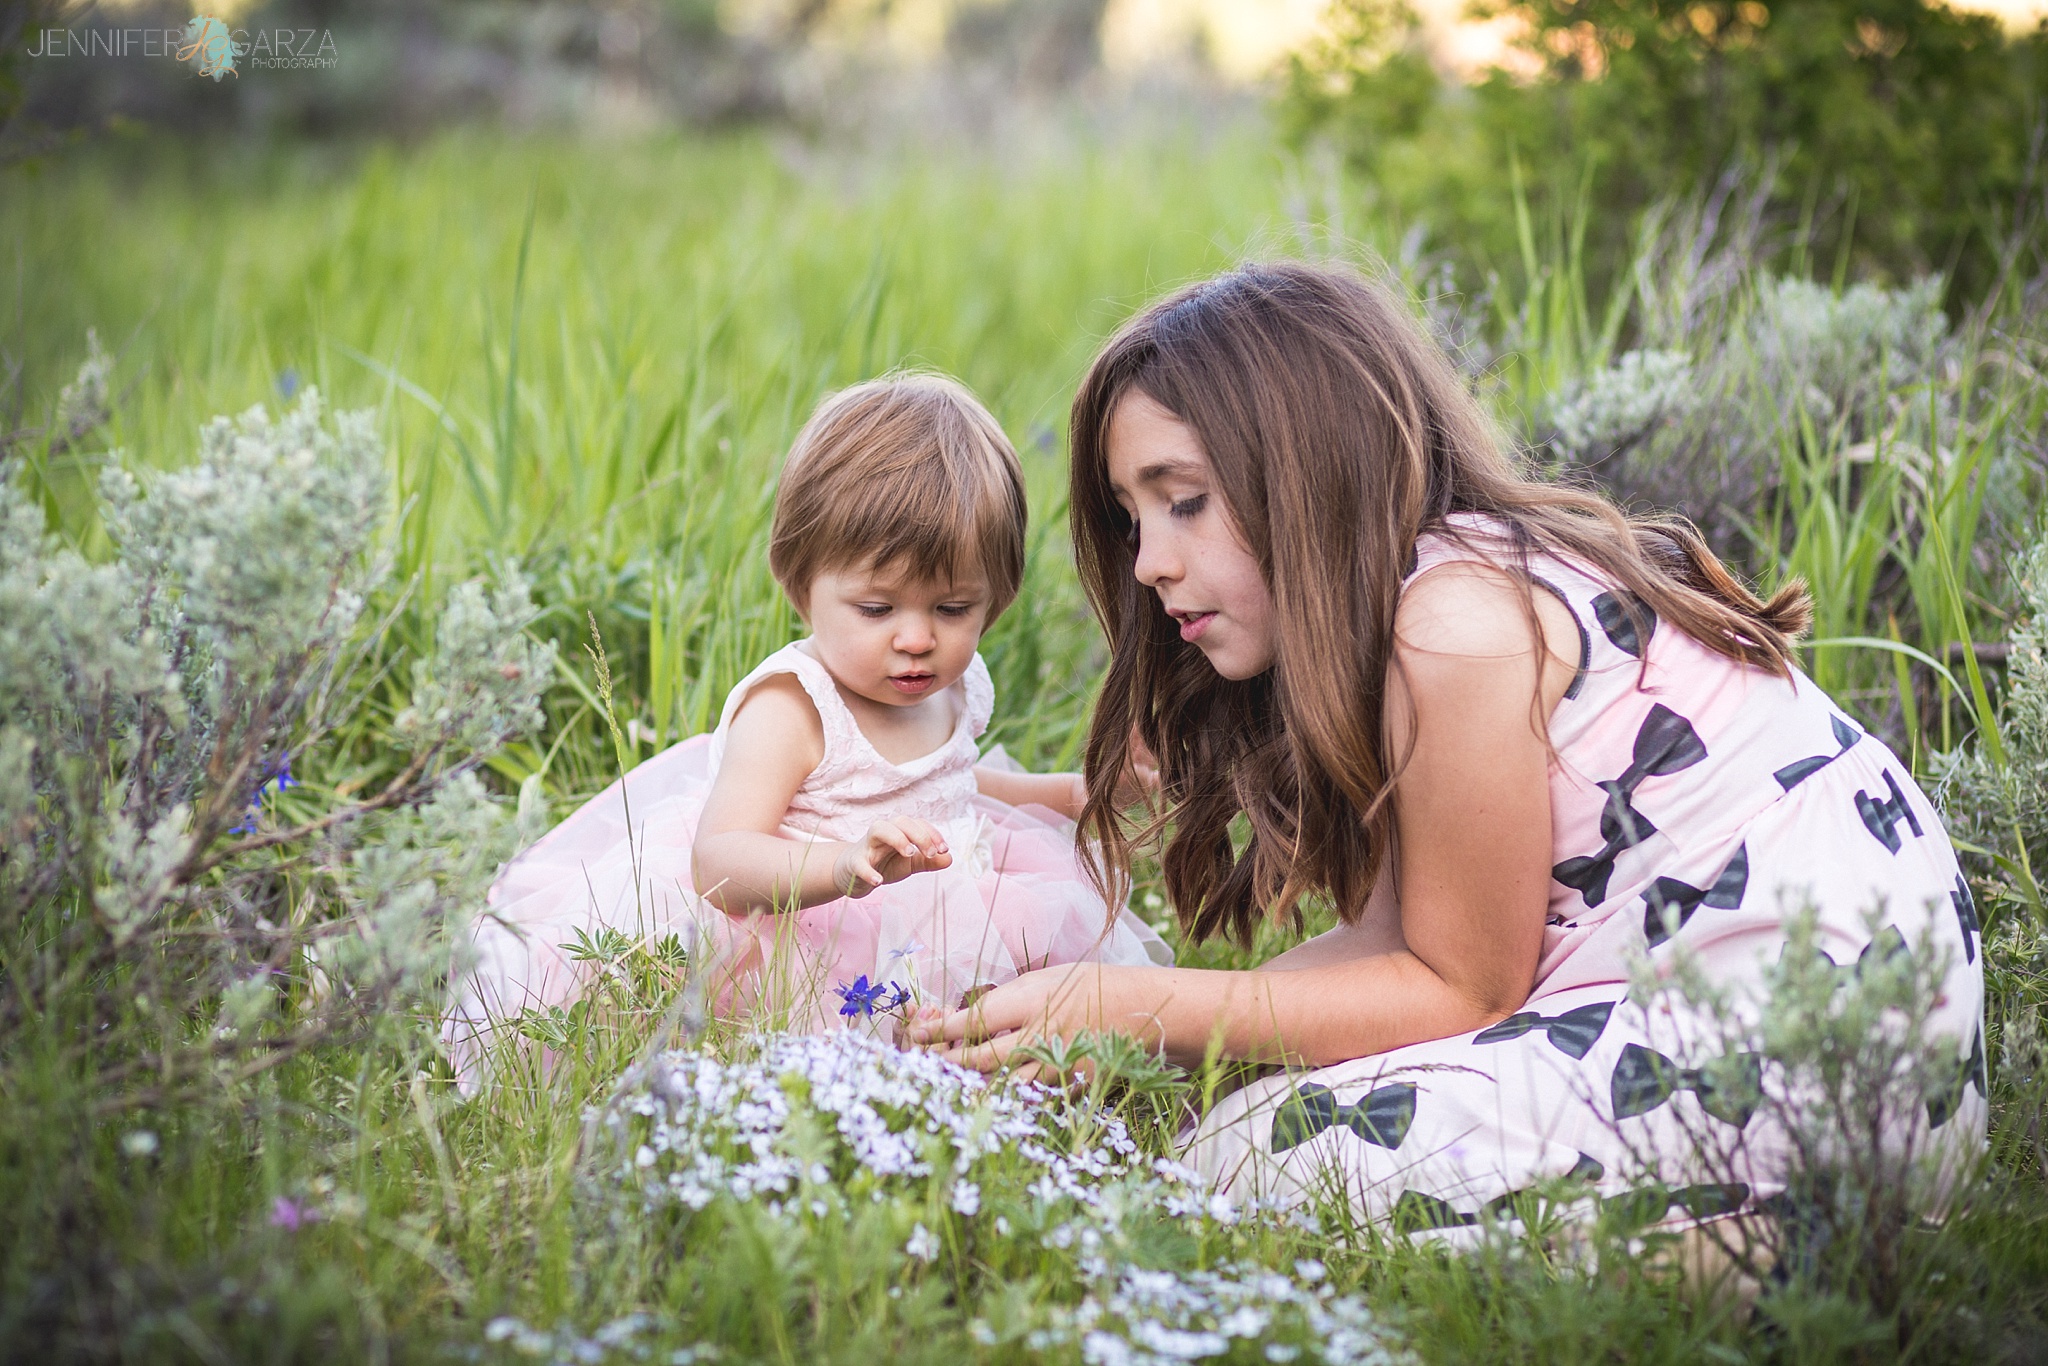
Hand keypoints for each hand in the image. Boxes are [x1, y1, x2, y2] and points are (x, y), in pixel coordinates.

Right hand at [833, 817, 951, 895]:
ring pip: (879, 829)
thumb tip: (950, 859)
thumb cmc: (884, 863)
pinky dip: (868, 871)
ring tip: (910, 854)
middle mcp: (884, 833)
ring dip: (897, 838)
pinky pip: (860, 862)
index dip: (932, 834)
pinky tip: (879, 881)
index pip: (917, 823)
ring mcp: (867, 845)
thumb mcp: (909, 864)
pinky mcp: (854, 862)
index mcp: (899, 831)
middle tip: (932, 853)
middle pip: (901, 821)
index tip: (944, 850)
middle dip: (919, 834)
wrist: (852, 874)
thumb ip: (929, 861)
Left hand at [906, 962, 1132, 1076]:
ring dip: (973, 1082)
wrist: (1136, 1008)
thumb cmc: (1084, 985)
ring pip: (1000, 1084)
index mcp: (1031, 1002)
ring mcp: (1054, 1064)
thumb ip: (1006, 1003)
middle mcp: (1039, 1036)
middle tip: (929, 1059)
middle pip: (981, 1059)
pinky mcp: (1066, 1083)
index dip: (941, 1029)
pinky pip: (1026, 1093)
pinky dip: (1005, 1091)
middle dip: (949, 1061)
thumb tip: (966, 1019)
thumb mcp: (1041, 980)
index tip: (919, 1030)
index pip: (974, 1021)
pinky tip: (991, 1087)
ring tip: (952, 1076)